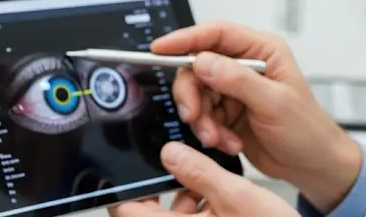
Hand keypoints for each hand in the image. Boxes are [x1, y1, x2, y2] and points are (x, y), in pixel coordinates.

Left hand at [109, 142, 295, 216]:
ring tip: (213, 182)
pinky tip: (222, 196)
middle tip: (186, 164)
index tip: (138, 165)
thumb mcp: (237, 195)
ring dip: (188, 196)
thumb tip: (170, 154)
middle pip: (152, 212)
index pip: (128, 211)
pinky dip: (202, 207)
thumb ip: (200, 173)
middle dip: (168, 185)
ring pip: (175, 215)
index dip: (129, 187)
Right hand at [152, 21, 362, 212]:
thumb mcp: (274, 103)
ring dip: (202, 119)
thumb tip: (202, 61)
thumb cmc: (307, 130)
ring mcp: (235, 89)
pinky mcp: (227, 111)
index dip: (185, 39)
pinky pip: (202, 116)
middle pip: (198, 66)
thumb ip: (237, 80)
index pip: (216, 34)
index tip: (160, 49)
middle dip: (192, 94)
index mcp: (262, 50)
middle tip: (193, 116)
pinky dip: (209, 132)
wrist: (312, 166)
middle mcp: (246, 65)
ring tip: (218, 138)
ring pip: (197, 94)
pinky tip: (228, 143)